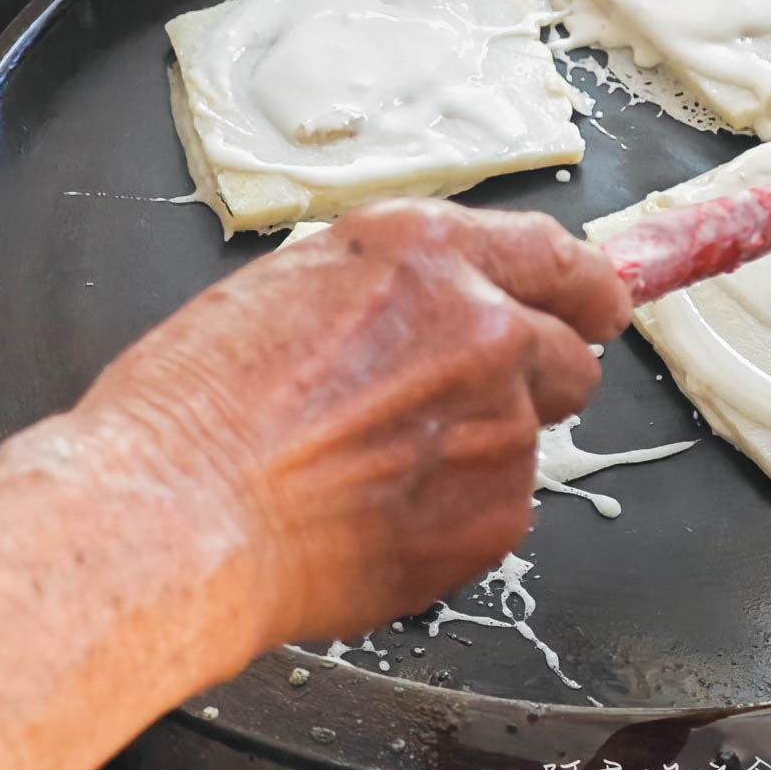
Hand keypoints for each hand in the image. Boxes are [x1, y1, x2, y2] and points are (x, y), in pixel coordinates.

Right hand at [68, 199, 629, 657]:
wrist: (173, 517)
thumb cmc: (197, 405)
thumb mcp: (298, 285)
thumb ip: (400, 289)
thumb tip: (451, 306)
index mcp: (426, 252)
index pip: (556, 257)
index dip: (585, 290)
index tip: (597, 306)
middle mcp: (480, 325)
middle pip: (571, 356)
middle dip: (530, 381)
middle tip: (451, 411)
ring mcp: (498, 423)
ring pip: (527, 440)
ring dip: (474, 454)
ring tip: (369, 470)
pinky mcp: (494, 514)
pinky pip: (500, 509)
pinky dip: (455, 516)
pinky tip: (374, 514)